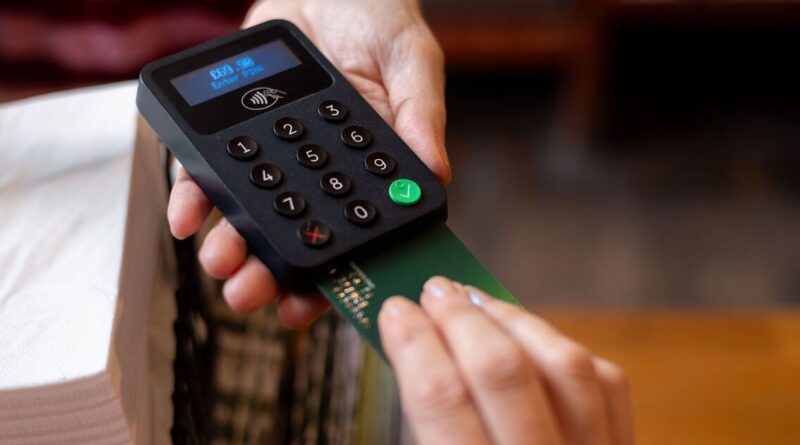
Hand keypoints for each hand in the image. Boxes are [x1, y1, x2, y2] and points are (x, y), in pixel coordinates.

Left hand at [167, 0, 449, 323]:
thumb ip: (421, 113)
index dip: (328, 275)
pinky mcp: (236, 131)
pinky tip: (186, 214)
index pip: (350, 233)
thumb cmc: (379, 19)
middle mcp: (318, 171)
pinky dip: (193, 196)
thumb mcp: (412, 61)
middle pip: (291, 235)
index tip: (306, 305)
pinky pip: (209, 170)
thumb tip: (434, 172)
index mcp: (366, 168)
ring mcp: (274, 154)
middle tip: (249, 293)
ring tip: (220, 259)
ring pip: (247, 214)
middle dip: (267, 272)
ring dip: (230, 245)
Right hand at [379, 276, 634, 444]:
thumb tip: (412, 362)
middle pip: (504, 373)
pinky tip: (531, 335)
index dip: (413, 344)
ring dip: (513, 320)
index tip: (394, 310)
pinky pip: (606, 385)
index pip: (441, 403)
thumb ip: (428, 437)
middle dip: (460, 319)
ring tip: (475, 300)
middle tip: (433, 291)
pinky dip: (563, 349)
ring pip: (564, 367)